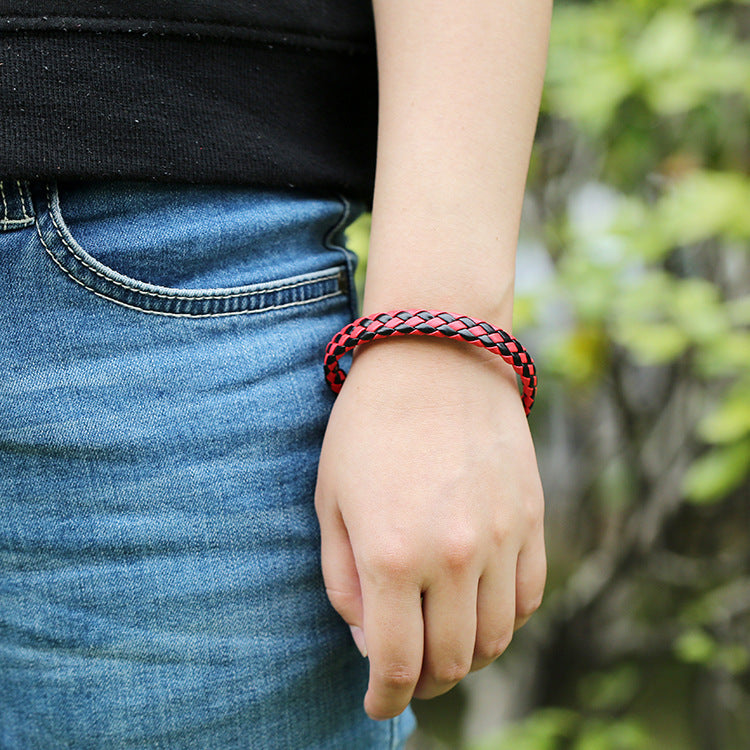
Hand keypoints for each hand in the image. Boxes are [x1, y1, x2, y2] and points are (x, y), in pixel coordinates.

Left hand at [314, 335, 545, 719]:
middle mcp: (453, 556)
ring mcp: (502, 538)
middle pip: (451, 661)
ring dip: (467, 658)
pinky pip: (528, 597)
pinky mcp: (532, 517)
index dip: (384, 696)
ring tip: (442, 645)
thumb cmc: (368, 424)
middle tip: (407, 675)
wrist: (436, 356)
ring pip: (495, 639)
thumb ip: (343, 579)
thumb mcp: (331, 500)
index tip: (376, 703)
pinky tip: (478, 610)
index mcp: (391, 554)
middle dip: (424, 682)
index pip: (396, 663)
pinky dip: (504, 621)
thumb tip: (367, 638)